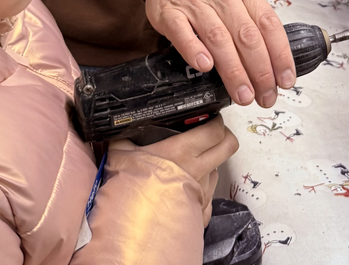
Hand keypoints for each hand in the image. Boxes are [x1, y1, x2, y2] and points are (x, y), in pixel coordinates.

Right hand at [110, 116, 238, 225]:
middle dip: (225, 135)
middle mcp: (198, 172)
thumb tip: (123, 125)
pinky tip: (186, 190)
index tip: (211, 118)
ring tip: (191, 165)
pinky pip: (208, 197)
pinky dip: (201, 191)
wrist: (130, 229)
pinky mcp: (200, 214)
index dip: (216, 121)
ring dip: (210, 165)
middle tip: (212, 133)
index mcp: (182, 152)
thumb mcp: (120, 154)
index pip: (215, 131)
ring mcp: (202, 194)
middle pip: (228, 146)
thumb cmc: (127, 190)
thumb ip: (127, 137)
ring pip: (217, 171)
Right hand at [137, 0, 295, 106]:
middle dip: (260, 71)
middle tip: (266, 96)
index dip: (280, 54)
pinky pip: (182, 32)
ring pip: (219, 38)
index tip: (285, 79)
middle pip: (246, 35)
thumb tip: (274, 53)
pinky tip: (205, 66)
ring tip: (244, 94)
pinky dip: (194, 50)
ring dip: (233, 70)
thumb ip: (252, 13)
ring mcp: (194, 2)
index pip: (268, 23)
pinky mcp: (168, 12)